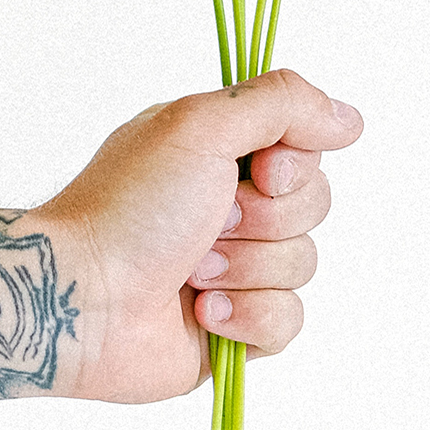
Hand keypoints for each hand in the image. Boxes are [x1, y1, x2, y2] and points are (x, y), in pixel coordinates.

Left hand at [28, 69, 362, 402]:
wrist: (81, 299)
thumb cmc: (127, 208)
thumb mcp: (199, 126)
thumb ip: (281, 104)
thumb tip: (348, 119)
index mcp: (214, 152)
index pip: (302, 147)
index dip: (293, 165)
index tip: (259, 172)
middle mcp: (224, 204)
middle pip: (313, 206)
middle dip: (265, 220)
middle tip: (210, 224)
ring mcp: (230, 267)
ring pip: (303, 264)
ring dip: (247, 268)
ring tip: (191, 272)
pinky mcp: (233, 325)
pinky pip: (288, 320)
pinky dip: (247, 316)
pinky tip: (200, 312)